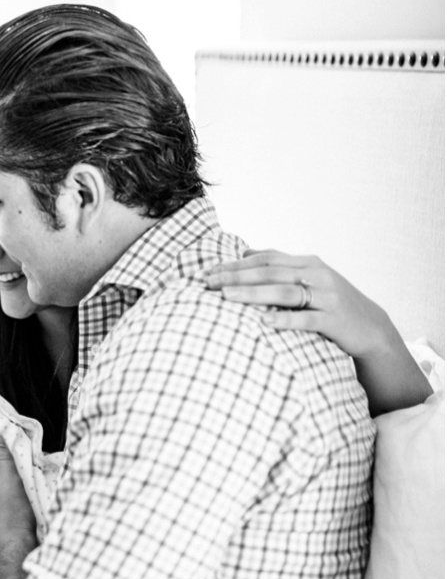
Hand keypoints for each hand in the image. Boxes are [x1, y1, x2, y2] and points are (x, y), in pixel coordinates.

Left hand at [204, 249, 396, 358]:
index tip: (208, 270)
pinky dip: (285, 319)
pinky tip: (264, 321)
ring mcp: (327, 296)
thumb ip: (280, 264)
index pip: (265, 259)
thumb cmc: (331, 303)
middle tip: (207, 282)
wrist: (371, 327)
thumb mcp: (309, 278)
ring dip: (252, 294)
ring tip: (225, 296)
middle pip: (270, 272)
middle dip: (236, 276)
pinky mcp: (334, 319)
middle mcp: (317, 274)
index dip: (235, 264)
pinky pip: (306, 319)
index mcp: (308, 263)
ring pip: (284, 292)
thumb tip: (245, 251)